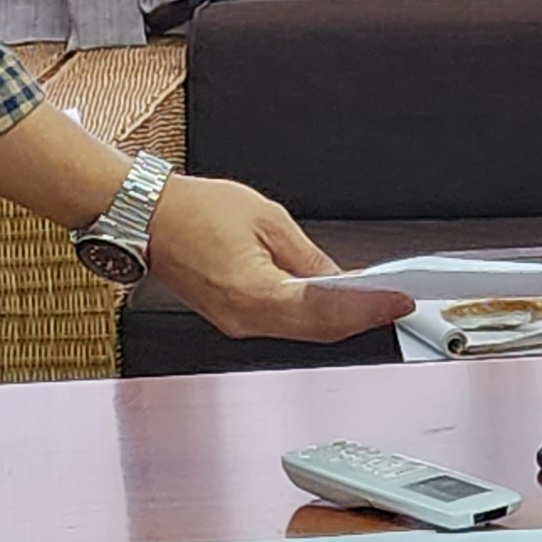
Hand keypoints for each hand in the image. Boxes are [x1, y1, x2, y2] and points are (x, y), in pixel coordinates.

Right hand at [144, 172, 412, 344]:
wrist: (143, 217)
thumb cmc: (192, 210)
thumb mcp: (267, 218)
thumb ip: (308, 255)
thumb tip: (341, 277)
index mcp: (253, 293)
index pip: (326, 311)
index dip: (369, 308)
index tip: (399, 301)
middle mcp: (243, 319)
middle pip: (319, 330)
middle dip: (362, 319)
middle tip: (397, 304)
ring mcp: (236, 324)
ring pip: (303, 332)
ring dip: (341, 320)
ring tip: (375, 303)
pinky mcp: (231, 318)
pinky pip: (283, 324)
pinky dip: (313, 316)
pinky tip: (334, 303)